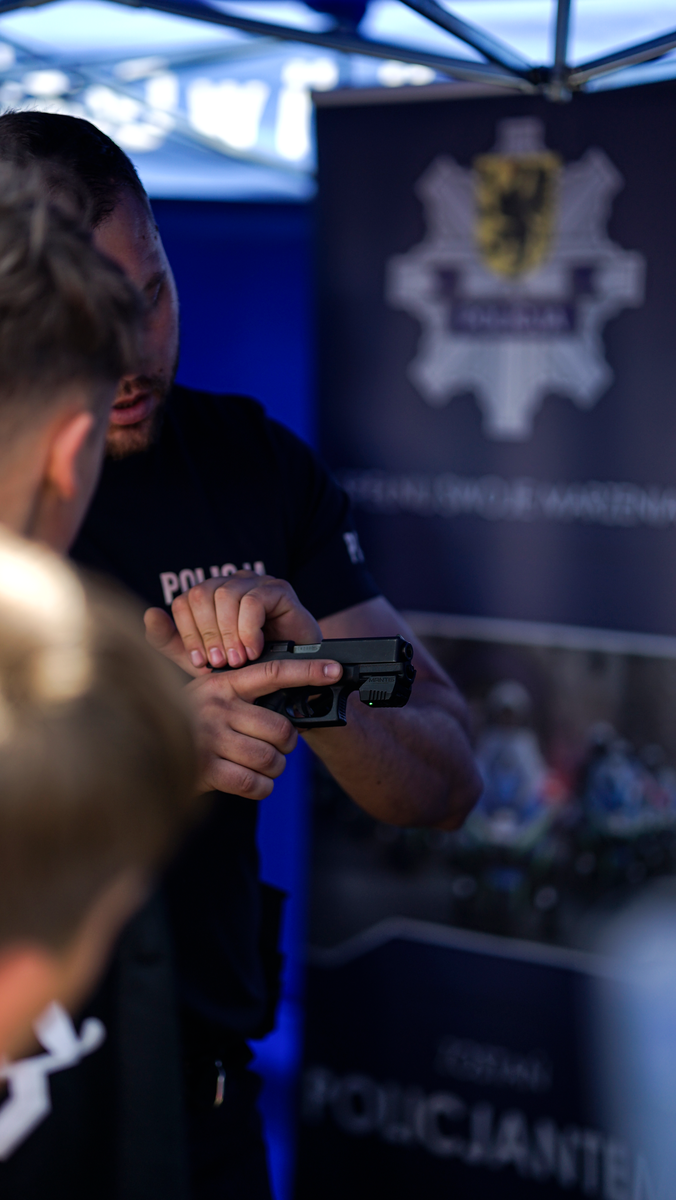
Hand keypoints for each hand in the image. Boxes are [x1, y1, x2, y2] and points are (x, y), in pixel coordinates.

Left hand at [144, 570, 320, 674]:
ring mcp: (254, 583)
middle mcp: (229, 584)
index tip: (200, 663)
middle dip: (207, 634)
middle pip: (201, 594)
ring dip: (229, 633)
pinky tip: (255, 649)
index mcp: (208, 596)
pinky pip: (253, 600)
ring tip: (238, 659)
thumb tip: (149, 614)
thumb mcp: (203, 660)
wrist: (292, 675)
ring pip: (225, 595)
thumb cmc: (247, 666)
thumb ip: (172, 642)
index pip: (184, 601)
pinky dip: (249, 629)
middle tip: (219, 663)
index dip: (188, 633)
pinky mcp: (279, 589)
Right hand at [187, 655, 341, 797]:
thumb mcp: (206, 696)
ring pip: (271, 759)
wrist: (142, 749)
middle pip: (281, 728)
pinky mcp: (206, 770)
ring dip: (273, 769)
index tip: (334, 671)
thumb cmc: (185, 725)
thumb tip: (288, 703)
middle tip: (274, 748)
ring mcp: (210, 738)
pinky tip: (251, 782)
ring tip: (258, 766)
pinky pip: (254, 784)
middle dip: (285, 745)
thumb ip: (240, 695)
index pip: (272, 672)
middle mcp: (217, 707)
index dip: (307, 672)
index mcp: (222, 684)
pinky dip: (261, 788)